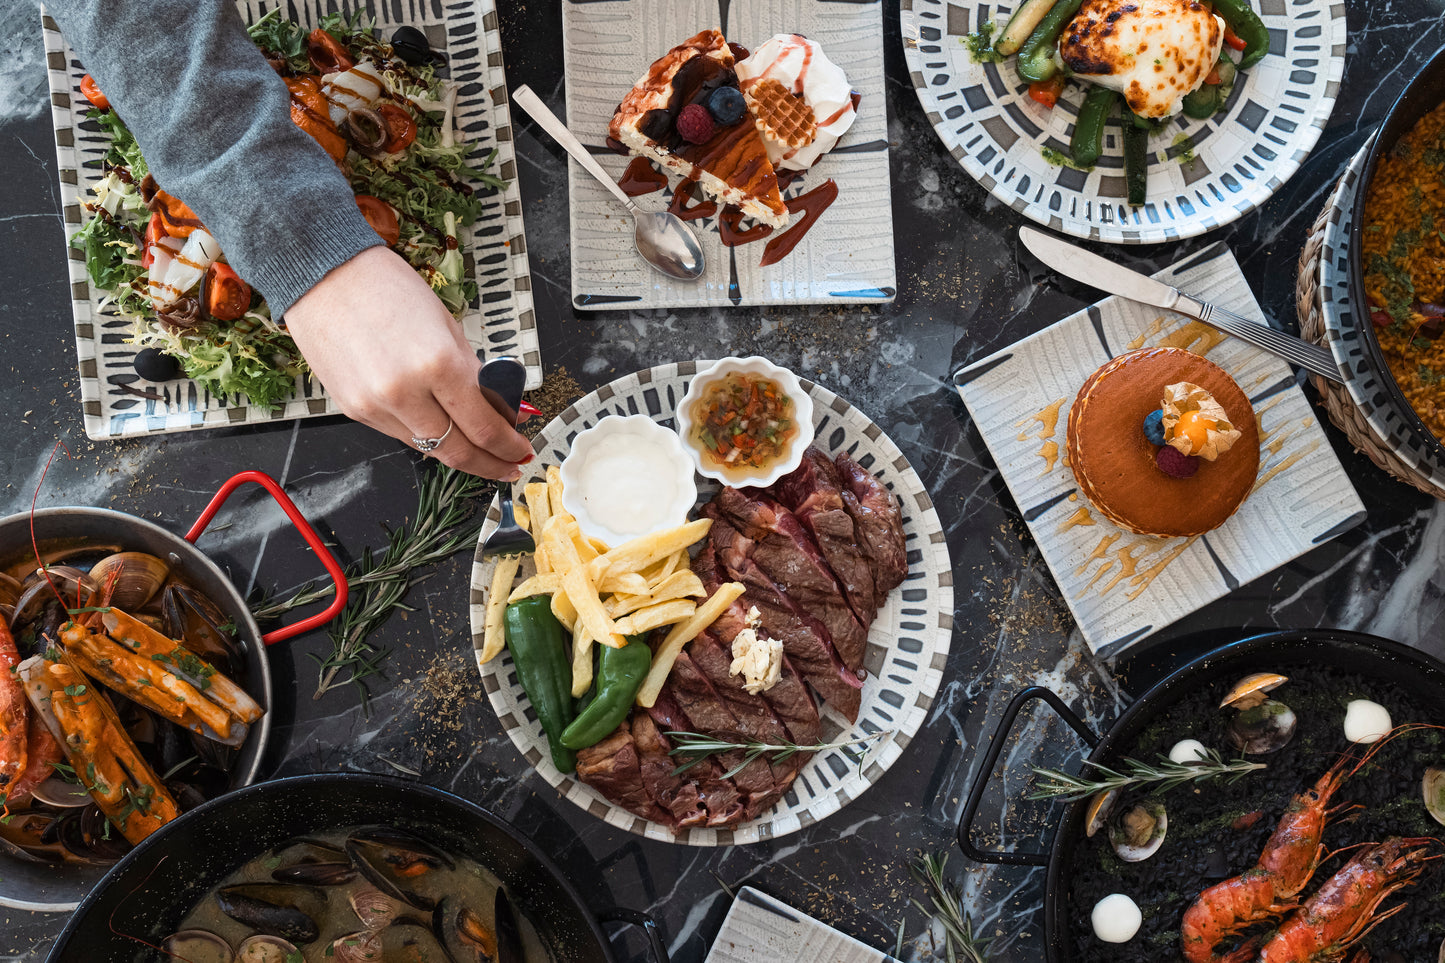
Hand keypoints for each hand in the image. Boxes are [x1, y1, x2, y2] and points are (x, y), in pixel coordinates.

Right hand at [284, 246, 533, 479]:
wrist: (323, 276)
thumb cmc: (386, 288)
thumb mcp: (447, 326)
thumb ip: (475, 373)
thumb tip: (502, 408)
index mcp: (437, 364)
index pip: (484, 427)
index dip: (508, 445)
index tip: (521, 448)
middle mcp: (404, 393)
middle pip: (458, 451)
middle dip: (490, 463)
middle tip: (509, 464)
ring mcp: (375, 407)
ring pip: (429, 448)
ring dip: (459, 453)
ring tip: (481, 449)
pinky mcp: (354, 411)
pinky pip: (400, 434)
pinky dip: (427, 435)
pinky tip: (442, 428)